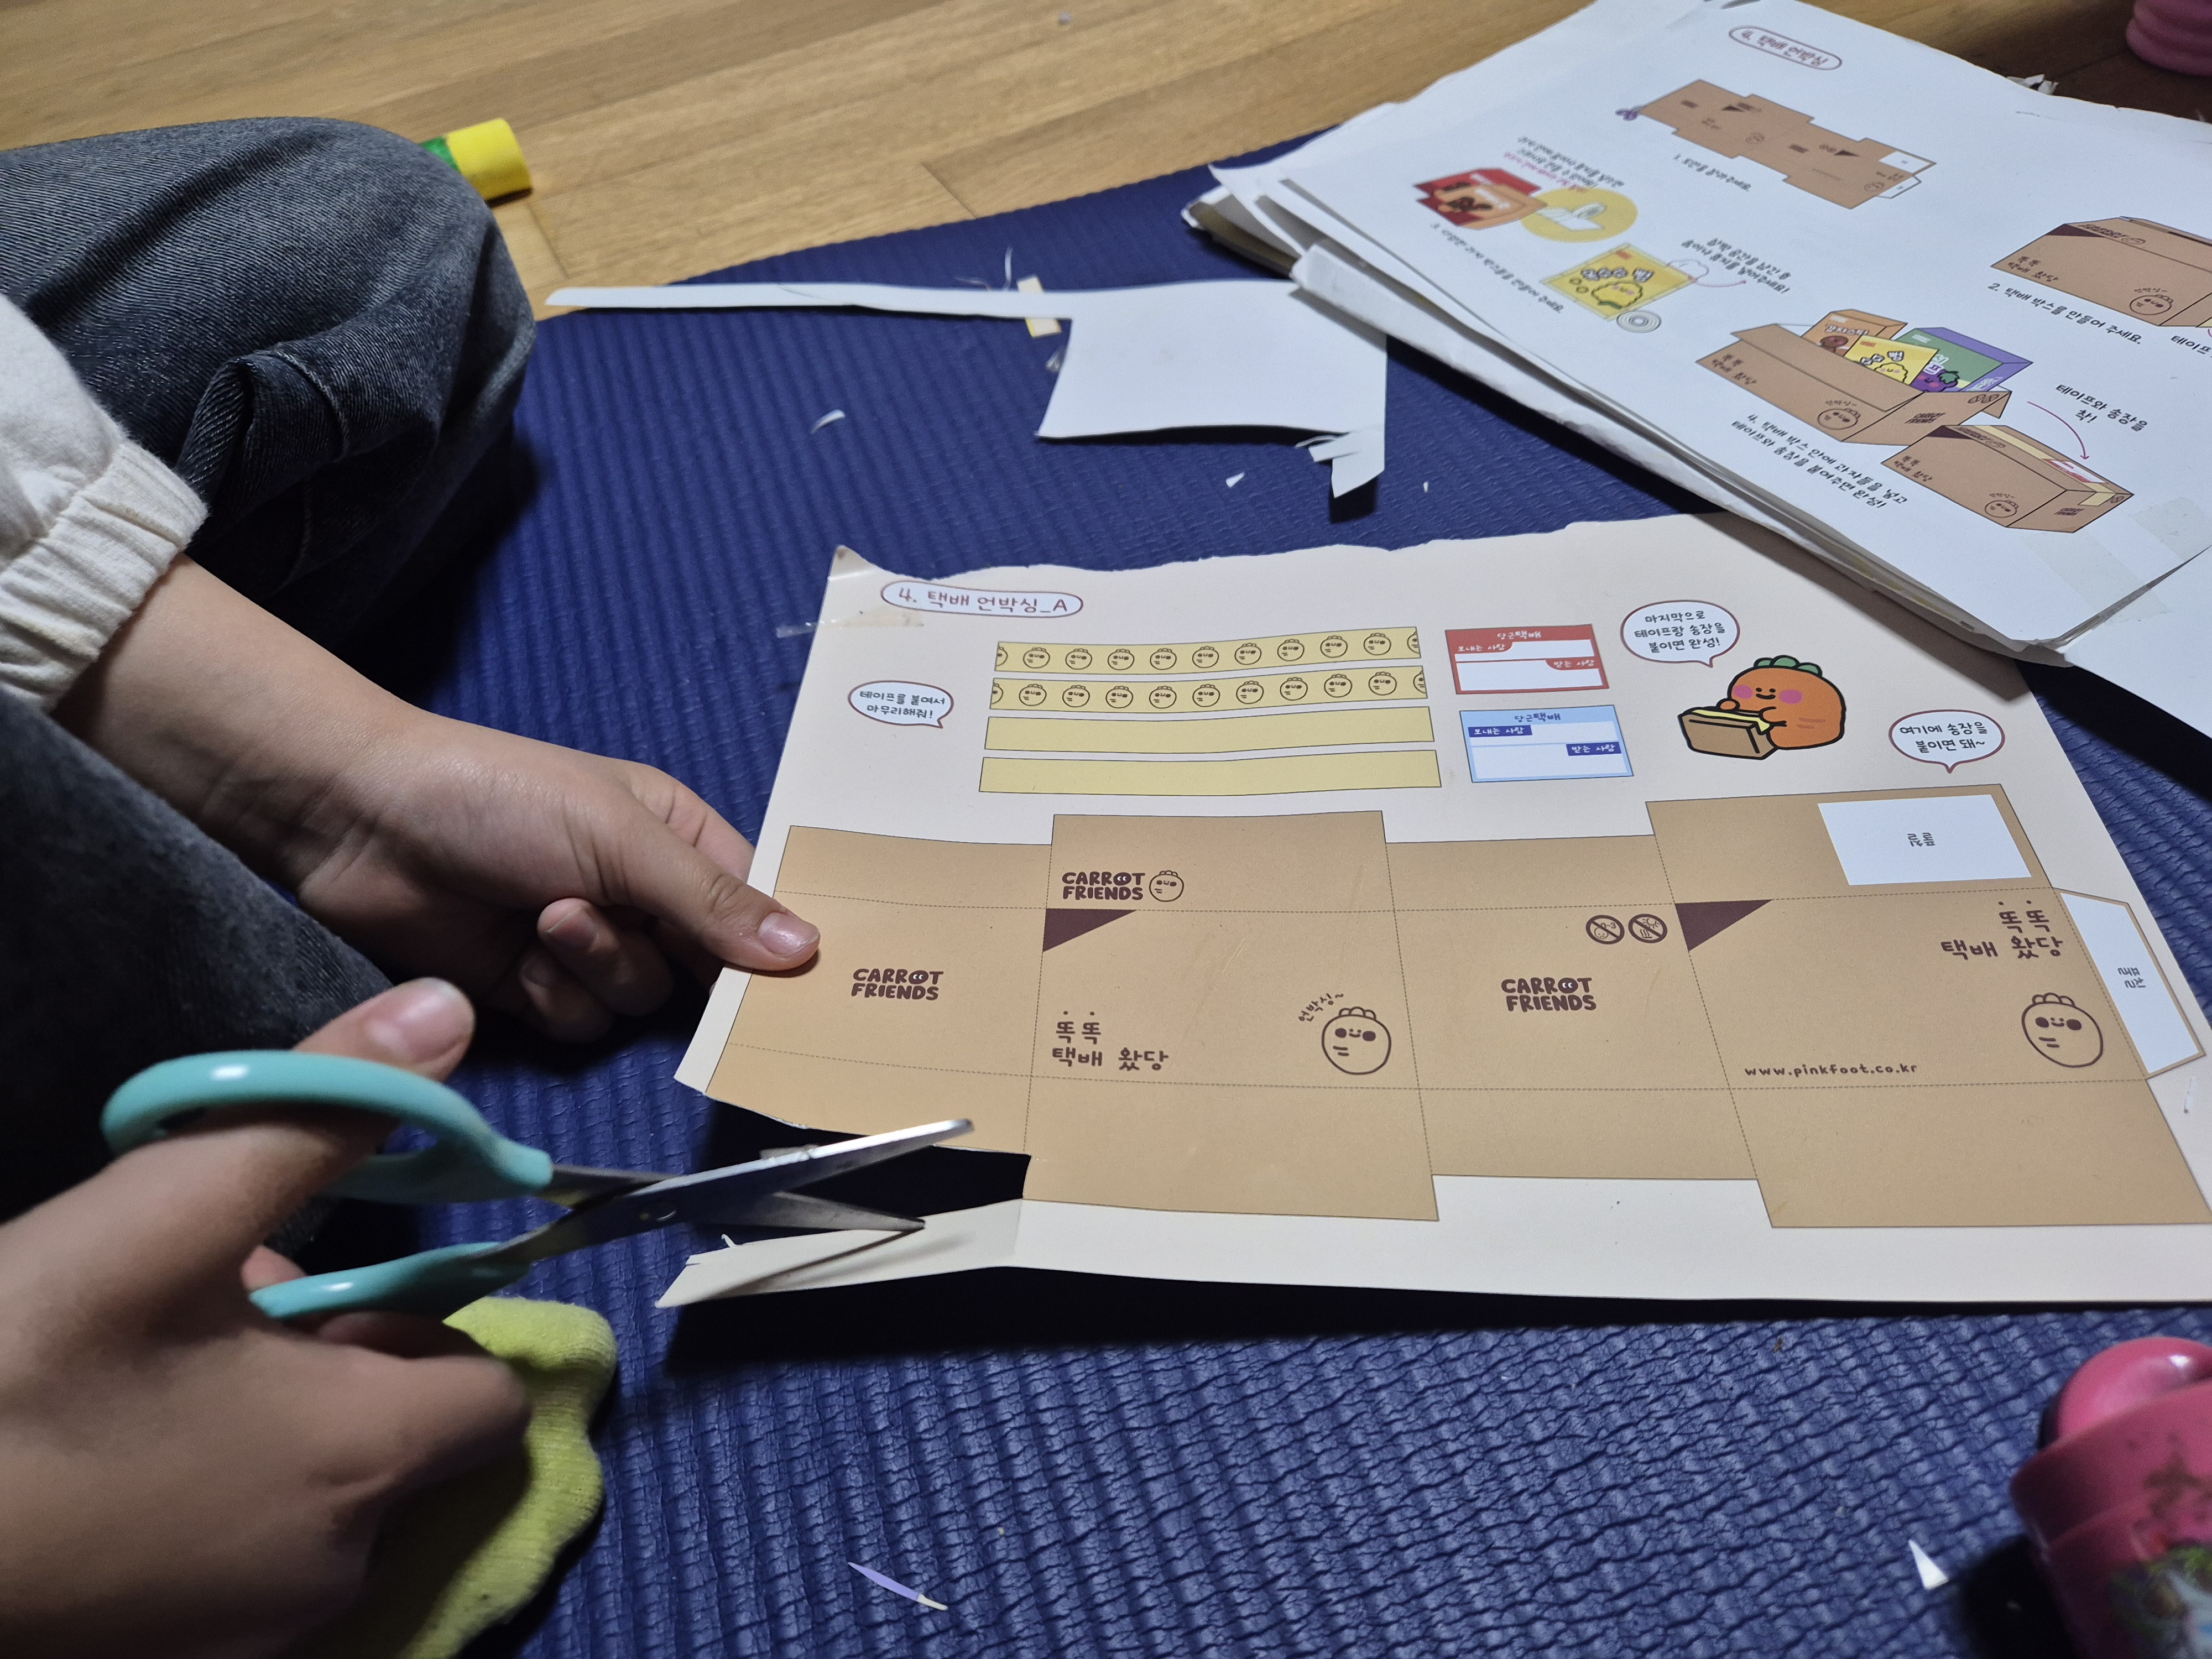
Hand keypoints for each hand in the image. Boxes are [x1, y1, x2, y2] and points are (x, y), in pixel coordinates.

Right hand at [0, 980, 528, 1658]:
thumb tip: (446, 1010)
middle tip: (227, 1308)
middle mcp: (334, 1567)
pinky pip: (246, 1553)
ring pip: (320, 1496)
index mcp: (362, 1463)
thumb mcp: (161, 1217)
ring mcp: (249, 1632)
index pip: (494, 1397)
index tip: (353, 1287)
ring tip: (157, 1366)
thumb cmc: (8, 1372)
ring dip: (276, 1424)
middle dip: (343, 1366)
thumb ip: (315, 1112)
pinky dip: (222, 1493)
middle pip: (405, 1444)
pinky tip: (122, 1442)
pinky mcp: (173, 1655)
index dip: (439, 1328)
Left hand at [277, 713, 815, 1040]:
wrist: (364, 823)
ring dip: (600, 968)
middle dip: (678, 961)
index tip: (805, 982)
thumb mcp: (619, 836)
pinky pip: (583, 1024)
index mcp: (679, 839)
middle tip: (654, 944)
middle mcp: (644, 897)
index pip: (757, 905)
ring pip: (643, 1002)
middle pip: (709, 969)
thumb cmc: (501, 800)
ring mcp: (590, 946)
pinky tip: (517, 958)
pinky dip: (554, 997)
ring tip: (548, 918)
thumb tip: (807, 949)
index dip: (779, 944)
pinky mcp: (536, 990)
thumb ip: (710, 899)